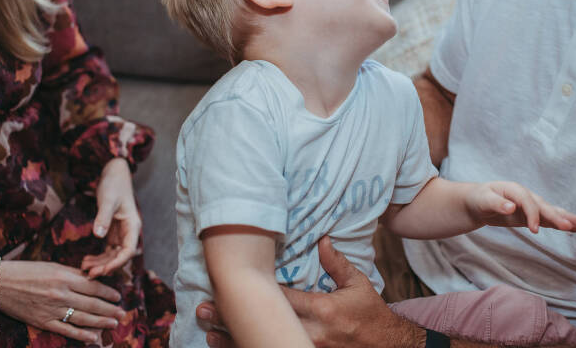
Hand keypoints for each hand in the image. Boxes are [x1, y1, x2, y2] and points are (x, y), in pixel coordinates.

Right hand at [0, 260, 124, 343]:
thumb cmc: (26, 271)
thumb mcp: (53, 266)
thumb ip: (73, 274)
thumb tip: (93, 278)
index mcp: (65, 277)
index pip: (94, 286)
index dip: (108, 293)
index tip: (118, 297)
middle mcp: (61, 294)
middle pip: (92, 304)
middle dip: (109, 310)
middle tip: (122, 313)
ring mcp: (52, 309)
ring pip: (83, 318)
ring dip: (101, 323)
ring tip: (114, 324)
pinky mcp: (43, 322)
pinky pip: (66, 330)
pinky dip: (81, 335)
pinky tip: (94, 338)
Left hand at [81, 158, 140, 277]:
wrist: (114, 173)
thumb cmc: (114, 185)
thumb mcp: (107, 199)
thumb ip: (103, 217)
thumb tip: (98, 236)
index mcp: (132, 225)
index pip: (128, 250)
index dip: (117, 263)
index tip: (103, 270)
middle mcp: (128, 232)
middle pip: (120, 256)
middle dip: (106, 266)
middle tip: (89, 274)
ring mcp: (121, 233)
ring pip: (112, 255)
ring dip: (100, 263)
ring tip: (84, 268)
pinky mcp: (112, 231)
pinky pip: (107, 249)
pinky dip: (98, 257)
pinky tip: (86, 261)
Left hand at [196, 236, 426, 347]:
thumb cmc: (371, 315)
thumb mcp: (359, 285)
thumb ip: (336, 263)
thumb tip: (321, 238)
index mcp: (322, 310)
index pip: (281, 298)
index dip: (254, 292)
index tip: (231, 283)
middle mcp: (311, 333)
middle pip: (264, 325)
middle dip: (233, 319)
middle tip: (204, 310)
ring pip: (265, 346)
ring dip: (234, 341)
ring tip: (208, 333)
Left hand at [465, 181, 575, 232]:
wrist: (477, 202)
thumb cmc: (479, 198)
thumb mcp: (483, 200)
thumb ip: (496, 203)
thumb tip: (511, 207)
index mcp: (514, 189)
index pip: (526, 201)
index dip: (532, 215)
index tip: (534, 230)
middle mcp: (525, 196)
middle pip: (542, 205)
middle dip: (555, 216)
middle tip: (570, 226)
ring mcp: (529, 206)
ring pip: (548, 211)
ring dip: (563, 217)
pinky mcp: (530, 216)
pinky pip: (547, 219)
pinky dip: (559, 223)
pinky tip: (574, 228)